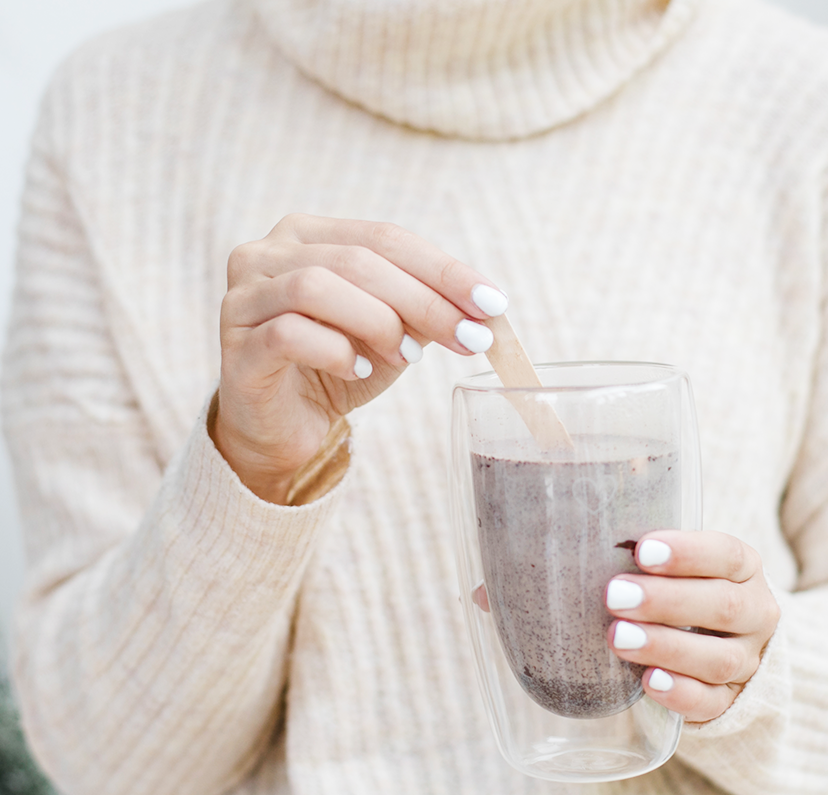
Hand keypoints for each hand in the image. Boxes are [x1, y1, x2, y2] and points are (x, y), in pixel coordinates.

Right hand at [211, 215, 507, 502]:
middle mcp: (266, 254)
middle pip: (358, 260)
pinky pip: (289, 333)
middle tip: (469, 338)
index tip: (493, 303)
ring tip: (406, 358)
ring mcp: (242, 297)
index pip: (385, 237)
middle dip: (425, 301)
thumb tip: (481, 309)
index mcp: (307, 235)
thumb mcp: (390, 333)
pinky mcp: (235, 346)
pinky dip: (336, 352)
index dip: (444, 270)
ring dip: (378, 323)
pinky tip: (357, 372)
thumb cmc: (336, 369)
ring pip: (317, 286)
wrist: (282, 428)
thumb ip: (423, 311)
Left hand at [604, 531, 779, 722]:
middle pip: (723, 606)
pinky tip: (649, 681)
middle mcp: (755, 614)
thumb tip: (598, 549)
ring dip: (665, 646)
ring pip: (718, 658)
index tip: (642, 551)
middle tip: (615, 596)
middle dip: (664, 601)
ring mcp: (748, 660)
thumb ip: (652, 561)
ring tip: (619, 637)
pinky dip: (680, 693)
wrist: (720, 644)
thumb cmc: (684, 591)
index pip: (727, 555)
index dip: (687, 553)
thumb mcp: (679, 569)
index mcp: (745, 570)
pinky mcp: (732, 700)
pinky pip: (712, 702)